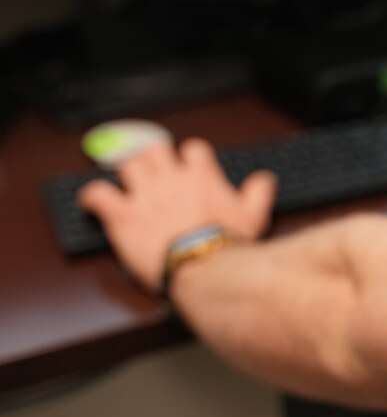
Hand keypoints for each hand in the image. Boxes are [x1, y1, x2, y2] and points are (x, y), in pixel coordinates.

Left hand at [78, 138, 276, 293]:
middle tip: (154, 170)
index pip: (193, 149)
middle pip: (155, 149)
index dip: (190, 158)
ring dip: (126, 170)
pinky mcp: (122, 215)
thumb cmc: (227, 245)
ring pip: (127, 164)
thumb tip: (264, 180)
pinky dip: (92, 195)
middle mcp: (170, 178)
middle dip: (154, 157)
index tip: (190, 168)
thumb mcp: (255, 217)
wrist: (203, 268)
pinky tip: (93, 201)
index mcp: (201, 175)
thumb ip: (258, 193)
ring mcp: (144, 195)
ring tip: (127, 180)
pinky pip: (98, 194)